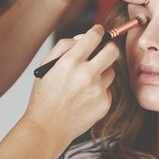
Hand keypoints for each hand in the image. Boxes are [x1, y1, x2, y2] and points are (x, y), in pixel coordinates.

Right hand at [25, 25, 118, 143]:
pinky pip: (108, 90)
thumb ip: (64, 46)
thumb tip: (83, 37)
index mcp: (70, 62)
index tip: (99, 32)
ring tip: (86, 82)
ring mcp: (98, 91)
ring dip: (102, 72)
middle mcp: (87, 75)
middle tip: (103, 50)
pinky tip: (85, 97)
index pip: (94, 37)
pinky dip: (100, 90)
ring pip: (111, 71)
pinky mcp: (104, 104)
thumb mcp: (46, 66)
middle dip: (109, 47)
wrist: (47, 128)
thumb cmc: (45, 96)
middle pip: (113, 51)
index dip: (98, 31)